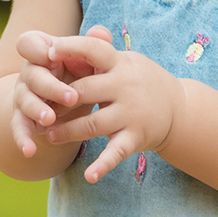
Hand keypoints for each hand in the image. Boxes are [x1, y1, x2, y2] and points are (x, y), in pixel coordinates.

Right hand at [11, 25, 110, 158]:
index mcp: (42, 53)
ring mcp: (24, 96)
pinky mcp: (23, 119)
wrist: (68, 99)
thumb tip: (101, 32)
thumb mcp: (88, 60)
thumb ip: (93, 46)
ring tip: (50, 119)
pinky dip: (23, 139)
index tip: (53, 54)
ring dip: (37, 110)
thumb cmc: (80, 72)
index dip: (37, 49)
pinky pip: (20, 128)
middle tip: (72, 97)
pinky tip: (29, 151)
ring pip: (24, 101)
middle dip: (50, 86)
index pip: (28, 43)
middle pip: (32, 75)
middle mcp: (29, 73)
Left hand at [43, 32, 183, 182]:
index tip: (49, 52)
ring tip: (48, 135)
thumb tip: (62, 40)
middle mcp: (126, 87)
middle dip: (57, 101)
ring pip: (92, 125)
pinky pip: (117, 153)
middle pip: (83, 92)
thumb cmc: (141, 81)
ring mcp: (131, 114)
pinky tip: (89, 176)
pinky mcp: (135, 137)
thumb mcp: (125, 61)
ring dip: (66, 131)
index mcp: (120, 64)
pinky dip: (103, 166)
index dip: (71, 48)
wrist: (179, 109)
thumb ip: (97, 51)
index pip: (94, 50)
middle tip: (37, 108)